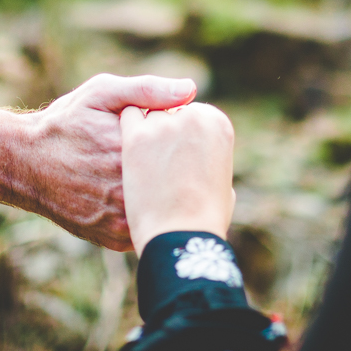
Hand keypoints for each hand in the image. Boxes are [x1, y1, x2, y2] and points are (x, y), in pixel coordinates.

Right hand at [16, 74, 197, 250]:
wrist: (25, 163)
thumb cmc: (65, 123)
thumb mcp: (102, 93)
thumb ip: (147, 90)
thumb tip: (190, 89)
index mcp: (131, 151)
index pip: (181, 149)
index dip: (184, 141)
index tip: (178, 133)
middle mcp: (127, 189)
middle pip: (177, 182)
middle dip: (178, 170)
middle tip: (166, 157)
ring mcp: (121, 218)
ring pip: (165, 210)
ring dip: (168, 197)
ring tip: (156, 178)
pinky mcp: (114, 238)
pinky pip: (148, 228)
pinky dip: (152, 215)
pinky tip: (145, 198)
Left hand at [120, 103, 235, 256]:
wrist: (178, 237)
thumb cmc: (205, 218)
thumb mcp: (225, 187)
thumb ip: (213, 159)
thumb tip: (206, 149)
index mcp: (217, 123)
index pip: (195, 116)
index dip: (186, 139)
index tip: (181, 162)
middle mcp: (192, 117)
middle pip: (171, 113)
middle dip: (166, 132)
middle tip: (163, 165)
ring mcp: (163, 125)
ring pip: (150, 115)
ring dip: (146, 133)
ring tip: (145, 166)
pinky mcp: (135, 136)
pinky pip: (127, 117)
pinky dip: (126, 129)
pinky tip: (128, 154)